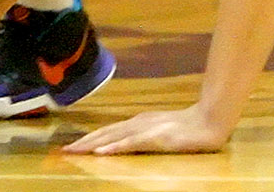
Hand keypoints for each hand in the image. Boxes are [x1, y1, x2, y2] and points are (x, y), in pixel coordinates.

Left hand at [62, 105, 231, 154]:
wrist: (209, 120)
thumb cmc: (187, 128)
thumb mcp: (160, 131)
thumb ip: (143, 135)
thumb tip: (125, 141)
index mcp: (137, 122)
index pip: (107, 131)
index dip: (89, 139)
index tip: (72, 147)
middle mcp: (137, 123)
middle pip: (105, 133)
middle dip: (84, 143)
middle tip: (65, 152)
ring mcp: (146, 129)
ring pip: (113, 137)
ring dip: (92, 145)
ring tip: (76, 152)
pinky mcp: (156, 138)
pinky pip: (131, 143)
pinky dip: (114, 147)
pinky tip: (102, 153)